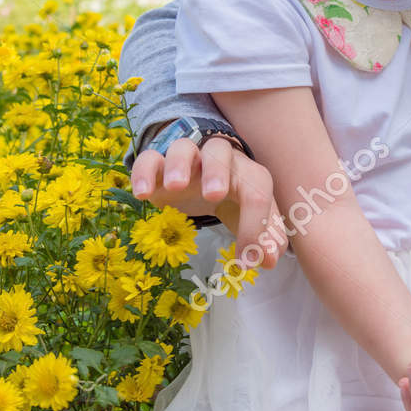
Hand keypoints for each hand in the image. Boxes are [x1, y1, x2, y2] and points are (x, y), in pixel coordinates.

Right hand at [128, 132, 288, 268]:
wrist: (203, 178)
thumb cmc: (232, 198)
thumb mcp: (250, 216)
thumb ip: (264, 236)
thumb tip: (268, 260)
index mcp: (246, 173)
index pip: (257, 191)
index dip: (255, 228)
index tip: (246, 263)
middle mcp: (218, 159)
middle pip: (220, 150)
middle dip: (218, 171)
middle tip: (213, 195)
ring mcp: (187, 160)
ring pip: (183, 147)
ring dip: (179, 164)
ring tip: (175, 186)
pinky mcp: (159, 166)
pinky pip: (149, 158)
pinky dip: (144, 171)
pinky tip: (143, 193)